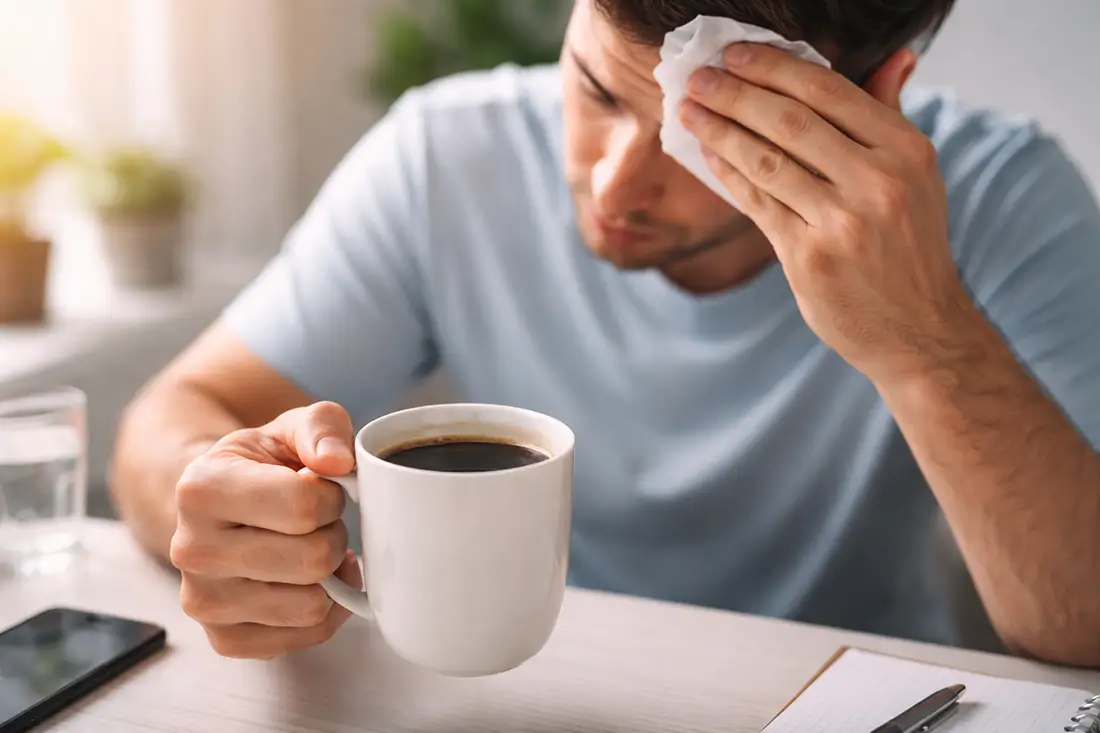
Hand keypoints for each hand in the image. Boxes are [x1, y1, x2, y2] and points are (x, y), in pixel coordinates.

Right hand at [169, 401, 361, 658]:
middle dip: (332, 536)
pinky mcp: (224, 637)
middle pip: (311, 560)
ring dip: (328, 575)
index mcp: (202, 488)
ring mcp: (204, 601)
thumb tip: (338, 462)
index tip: (318, 488)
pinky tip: (309, 582)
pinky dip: (324, 612)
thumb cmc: (265, 465)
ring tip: (308, 547)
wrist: (224, 504)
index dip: (330, 496)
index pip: (302, 505)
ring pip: (311, 605)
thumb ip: (323, 428)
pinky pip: (304, 637)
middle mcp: (192, 550)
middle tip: (317, 522)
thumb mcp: (293, 427)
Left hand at [680, 43, 975, 384]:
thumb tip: (895, 55)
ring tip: (690, 112)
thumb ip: (891, 116)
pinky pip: (758, 203)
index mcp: (907, 150)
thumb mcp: (916, 178)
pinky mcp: (810, 257)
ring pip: (767, 160)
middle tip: (698, 78)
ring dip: (720, 131)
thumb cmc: (908, 246)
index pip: (829, 92)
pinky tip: (708, 155)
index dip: (775, 68)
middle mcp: (879, 181)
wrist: (918, 329)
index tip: (736, 53)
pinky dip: (729, 175)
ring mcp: (844, 222)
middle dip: (736, 93)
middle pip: (791, 121)